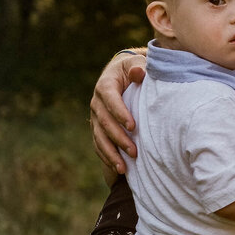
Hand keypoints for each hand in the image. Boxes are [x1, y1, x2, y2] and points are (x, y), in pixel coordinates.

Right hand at [90, 49, 145, 171]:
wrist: (121, 76)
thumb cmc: (133, 70)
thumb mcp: (136, 64)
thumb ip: (138, 67)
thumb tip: (138, 72)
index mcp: (105, 85)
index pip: (110, 99)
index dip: (120, 113)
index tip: (133, 126)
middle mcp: (97, 103)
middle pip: (104, 123)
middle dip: (119, 138)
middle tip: (134, 151)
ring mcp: (95, 118)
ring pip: (99, 138)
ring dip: (111, 154)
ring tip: (124, 168)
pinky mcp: (98, 129)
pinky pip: (99, 145)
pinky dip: (107, 158)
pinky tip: (119, 170)